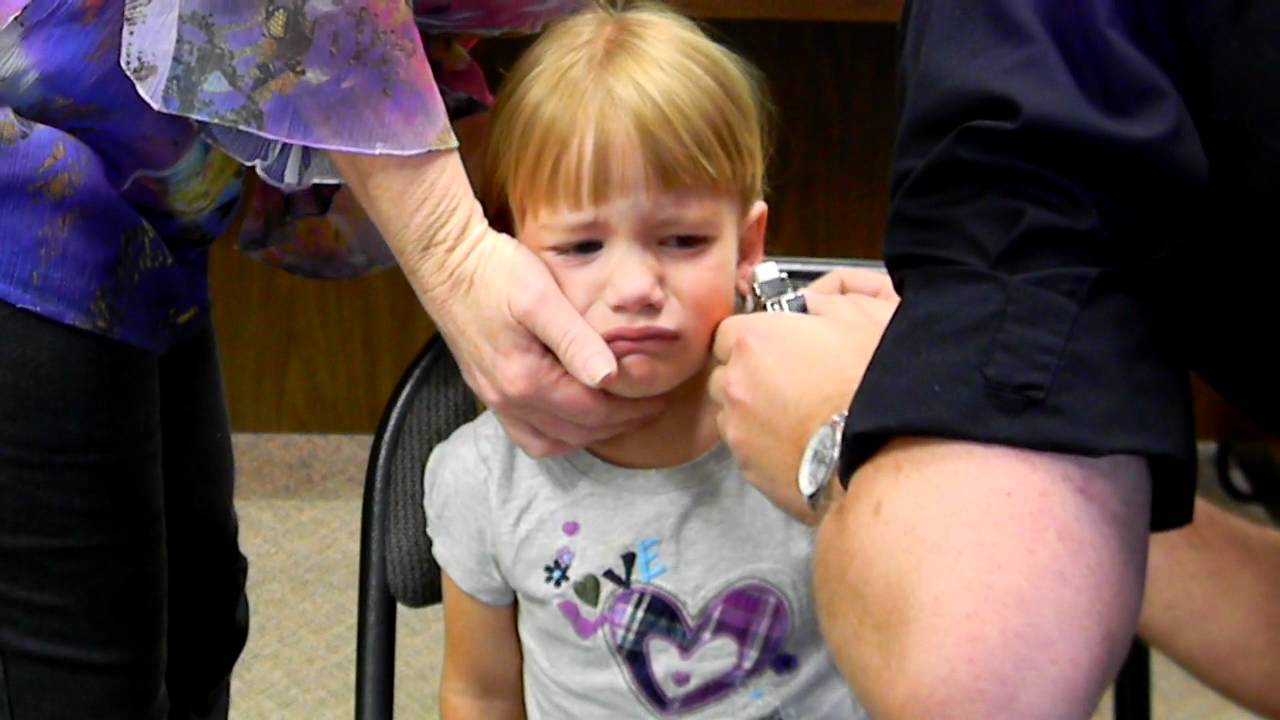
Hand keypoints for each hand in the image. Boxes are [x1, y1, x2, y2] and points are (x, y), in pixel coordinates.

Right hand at [331, 149, 663, 454]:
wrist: (446, 260)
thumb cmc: (496, 271)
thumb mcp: (541, 298)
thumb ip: (575, 341)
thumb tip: (610, 377)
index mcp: (526, 380)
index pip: (592, 412)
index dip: (631, 410)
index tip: (660, 398)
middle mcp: (508, 399)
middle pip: (575, 432)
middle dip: (617, 425)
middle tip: (650, 407)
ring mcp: (495, 397)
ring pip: (549, 441)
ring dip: (587, 435)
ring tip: (619, 416)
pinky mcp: (488, 389)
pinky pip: (526, 432)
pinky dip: (556, 433)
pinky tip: (575, 417)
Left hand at [709, 269, 896, 519]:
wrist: (881, 455)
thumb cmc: (872, 386)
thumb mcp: (859, 322)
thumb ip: (823, 305)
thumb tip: (811, 304)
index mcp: (753, 340)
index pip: (728, 331)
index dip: (753, 338)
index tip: (775, 346)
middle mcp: (735, 383)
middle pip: (726, 373)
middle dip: (748, 375)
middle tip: (789, 381)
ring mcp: (737, 428)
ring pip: (733, 413)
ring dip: (754, 412)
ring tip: (796, 417)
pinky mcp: (747, 467)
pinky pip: (746, 448)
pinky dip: (763, 445)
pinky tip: (798, 443)